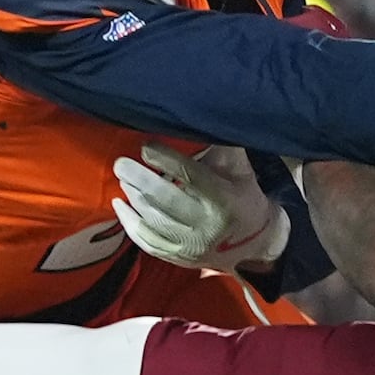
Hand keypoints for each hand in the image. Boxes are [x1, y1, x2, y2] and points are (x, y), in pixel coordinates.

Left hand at [112, 142, 288, 272]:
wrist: (255, 247)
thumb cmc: (244, 198)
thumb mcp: (241, 171)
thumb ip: (222, 148)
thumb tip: (200, 115)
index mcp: (224, 200)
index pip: (190, 176)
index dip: (165, 159)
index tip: (146, 145)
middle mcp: (206, 226)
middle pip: (164, 199)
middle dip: (138, 179)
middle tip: (121, 163)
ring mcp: (191, 246)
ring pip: (152, 220)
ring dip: (133, 197)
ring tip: (123, 178)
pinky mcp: (178, 259)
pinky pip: (146, 242)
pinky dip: (129, 223)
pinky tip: (120, 205)